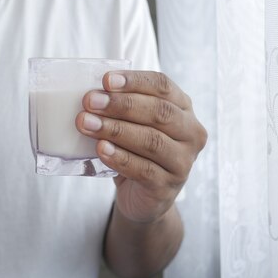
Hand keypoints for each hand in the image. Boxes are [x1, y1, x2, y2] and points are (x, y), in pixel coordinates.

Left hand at [76, 71, 205, 223]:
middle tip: (90, 101)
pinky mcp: (168, 186)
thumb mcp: (132, 124)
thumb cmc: (135, 151)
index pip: (163, 86)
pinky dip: (120, 158)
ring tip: (86, 123)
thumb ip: (120, 107)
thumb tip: (91, 93)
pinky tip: (101, 149)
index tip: (106, 80)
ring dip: (115, 130)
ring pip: (151, 141)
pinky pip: (144, 169)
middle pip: (159, 112)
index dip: (135, 81)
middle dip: (122, 105)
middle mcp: (190, 133)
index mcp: (183, 108)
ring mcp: (183, 162)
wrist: (141, 197)